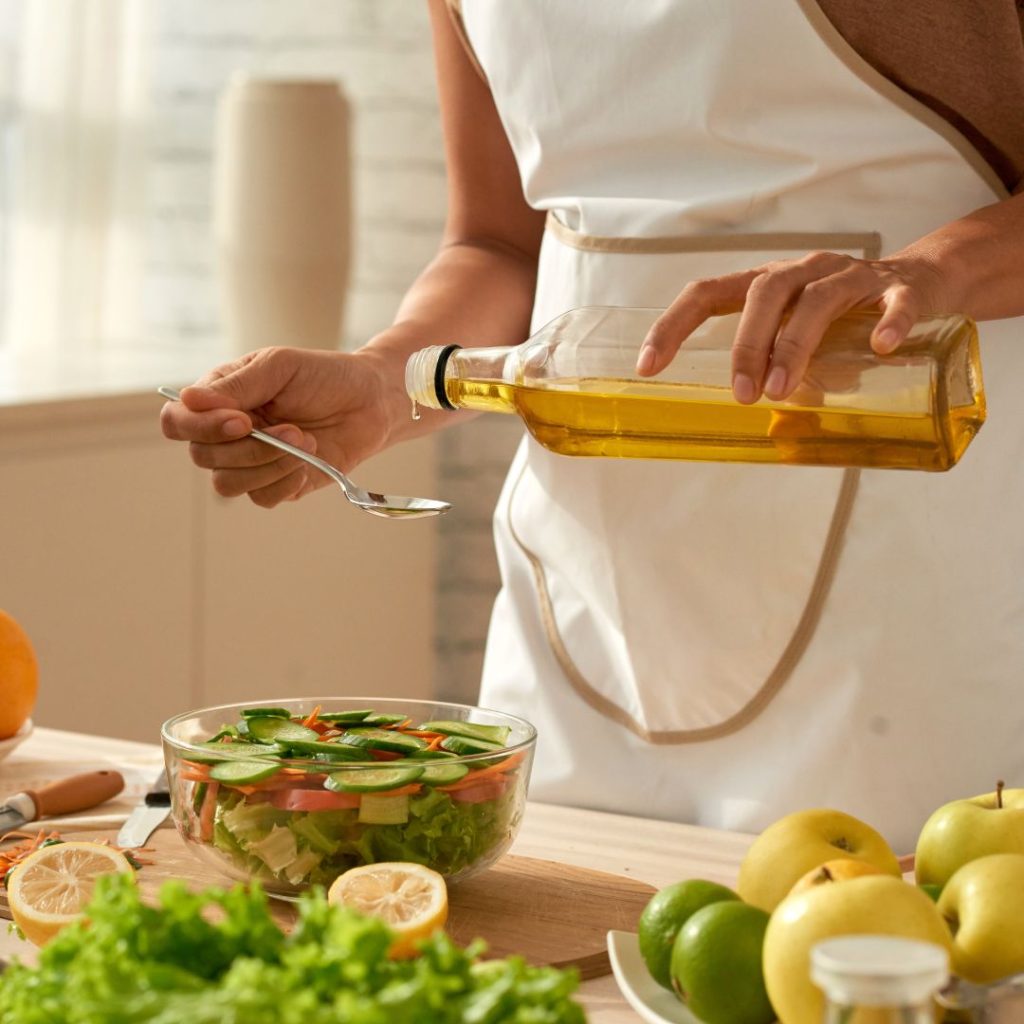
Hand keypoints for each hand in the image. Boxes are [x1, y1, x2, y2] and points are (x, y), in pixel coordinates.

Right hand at [160, 346, 397, 506]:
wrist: (370, 402)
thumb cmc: (324, 376)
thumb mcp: (280, 366)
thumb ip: (237, 384)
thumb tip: (188, 399)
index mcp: (219, 399)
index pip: (178, 421)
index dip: (201, 427)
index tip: (242, 420)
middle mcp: (226, 434)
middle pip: (202, 456)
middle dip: (249, 447)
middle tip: (293, 428)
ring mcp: (250, 462)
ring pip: (227, 483)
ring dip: (268, 464)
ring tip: (306, 440)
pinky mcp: (276, 484)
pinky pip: (261, 498)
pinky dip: (285, 481)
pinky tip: (308, 460)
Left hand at [635, 250, 948, 402]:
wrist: (925, 281)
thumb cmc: (843, 318)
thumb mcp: (799, 339)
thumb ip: (774, 370)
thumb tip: (757, 428)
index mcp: (767, 284)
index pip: (707, 293)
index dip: (672, 326)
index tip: (646, 367)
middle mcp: (804, 272)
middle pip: (764, 293)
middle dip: (746, 345)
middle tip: (741, 395)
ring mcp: (853, 277)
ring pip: (817, 300)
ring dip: (794, 345)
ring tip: (780, 390)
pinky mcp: (902, 289)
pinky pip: (895, 302)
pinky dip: (889, 322)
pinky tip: (883, 347)